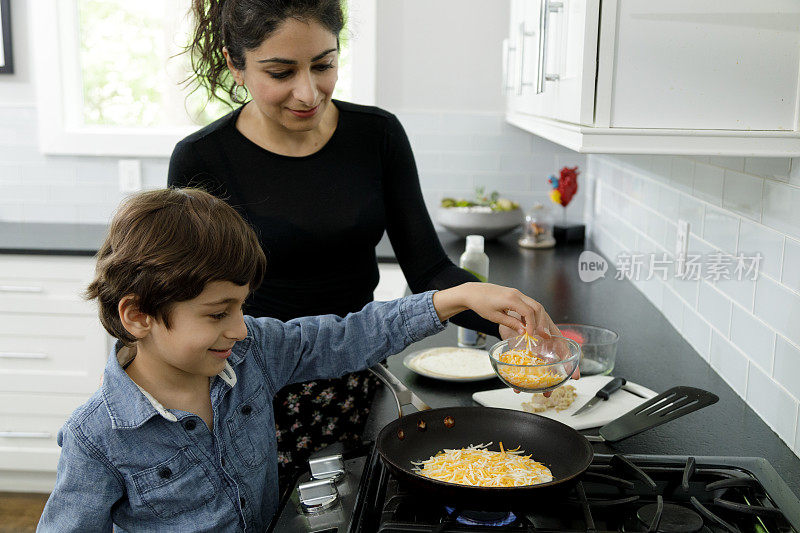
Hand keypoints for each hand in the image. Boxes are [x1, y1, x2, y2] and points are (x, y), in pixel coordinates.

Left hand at [434, 282, 559, 336]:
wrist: (472, 292)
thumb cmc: (480, 304)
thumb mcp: (495, 317)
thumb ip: (511, 323)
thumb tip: (524, 332)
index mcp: (511, 299)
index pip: (529, 312)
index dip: (533, 325)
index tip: (531, 335)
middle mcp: (516, 294)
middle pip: (537, 306)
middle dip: (541, 321)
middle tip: (541, 334)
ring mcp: (516, 293)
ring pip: (534, 304)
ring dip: (537, 317)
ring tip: (535, 330)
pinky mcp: (514, 294)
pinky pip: (527, 303)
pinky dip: (530, 313)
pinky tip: (526, 323)